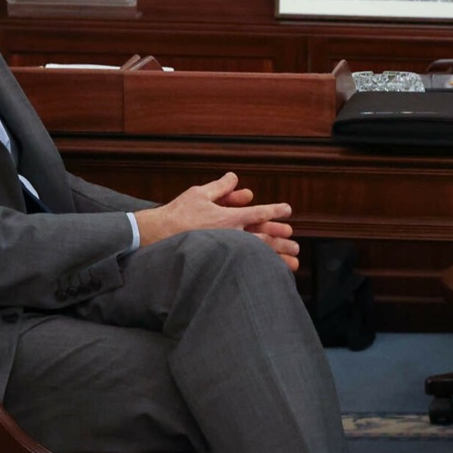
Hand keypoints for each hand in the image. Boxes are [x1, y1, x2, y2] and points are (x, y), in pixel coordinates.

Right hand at [135, 172, 300, 270]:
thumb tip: (235, 178)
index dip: (275, 210)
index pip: (259, 213)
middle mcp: (232, 235)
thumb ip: (221, 187)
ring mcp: (227, 251)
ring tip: (294, 261)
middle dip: (282, 238)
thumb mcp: (199, 193)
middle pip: (265, 237)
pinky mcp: (220, 262)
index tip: (288, 210)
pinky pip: (247, 267)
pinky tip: (273, 273)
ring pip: (260, 255)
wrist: (157, 236)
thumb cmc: (177, 214)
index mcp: (229, 217)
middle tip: (295, 242)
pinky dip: (262, 270)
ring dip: (279, 257)